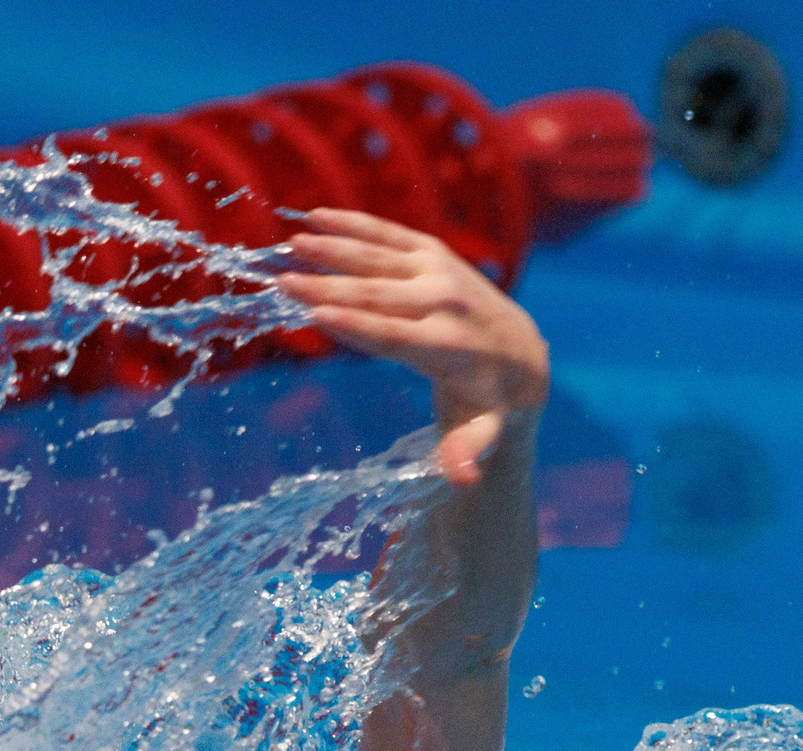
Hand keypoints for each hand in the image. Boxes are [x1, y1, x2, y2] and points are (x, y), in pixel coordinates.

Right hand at [277, 209, 548, 485]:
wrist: (519, 349)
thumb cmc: (486, 401)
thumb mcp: (482, 430)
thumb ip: (468, 450)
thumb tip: (463, 481)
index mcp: (448, 346)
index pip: (395, 334)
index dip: (355, 324)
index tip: (316, 314)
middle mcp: (445, 301)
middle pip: (377, 293)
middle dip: (329, 286)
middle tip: (283, 281)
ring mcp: (439, 270)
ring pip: (378, 257)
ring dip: (333, 249)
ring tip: (291, 245)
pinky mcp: (433, 251)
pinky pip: (388, 234)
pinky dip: (353, 224)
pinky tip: (315, 216)